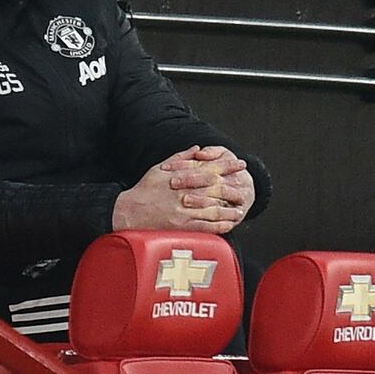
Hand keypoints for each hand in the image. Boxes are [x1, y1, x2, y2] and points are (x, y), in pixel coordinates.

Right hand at [112, 146, 239, 233]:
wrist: (129, 210)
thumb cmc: (143, 189)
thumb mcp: (159, 168)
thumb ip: (179, 157)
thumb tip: (197, 148)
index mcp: (180, 176)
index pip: (208, 168)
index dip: (226, 166)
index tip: (239, 163)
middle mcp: (184, 192)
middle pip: (214, 188)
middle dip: (232, 187)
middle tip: (245, 188)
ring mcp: (183, 209)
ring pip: (212, 208)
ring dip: (228, 209)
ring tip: (240, 209)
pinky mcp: (181, 225)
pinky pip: (204, 225)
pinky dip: (218, 225)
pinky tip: (228, 225)